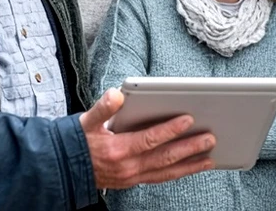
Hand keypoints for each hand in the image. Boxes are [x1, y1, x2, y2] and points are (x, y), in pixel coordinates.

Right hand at [80, 87, 215, 189]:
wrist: (65, 169)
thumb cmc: (78, 142)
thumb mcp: (86, 121)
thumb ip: (103, 107)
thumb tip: (116, 95)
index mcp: (118, 149)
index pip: (150, 138)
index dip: (170, 129)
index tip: (188, 119)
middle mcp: (128, 167)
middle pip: (165, 157)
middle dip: (189, 148)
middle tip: (210, 138)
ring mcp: (133, 177)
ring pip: (167, 172)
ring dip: (190, 165)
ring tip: (209, 157)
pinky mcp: (134, 181)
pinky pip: (161, 178)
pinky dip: (178, 173)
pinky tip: (191, 167)